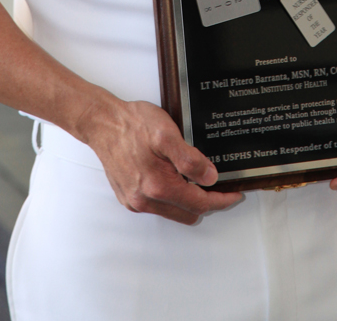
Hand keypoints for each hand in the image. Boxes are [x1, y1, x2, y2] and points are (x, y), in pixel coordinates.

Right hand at [78, 97, 242, 224]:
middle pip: (188, 213)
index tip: (233, 194)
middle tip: (218, 185)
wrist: (103, 123)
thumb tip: (210, 178)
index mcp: (158, 186)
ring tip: (196, 180)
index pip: (199, 204)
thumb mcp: (167, 134)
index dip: (221, 200)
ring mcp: (135, 201)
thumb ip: (190, 159)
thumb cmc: (132, 125)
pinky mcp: (129, 197)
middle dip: (207, 202)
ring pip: (173, 211)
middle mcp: (145, 200)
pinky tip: (174, 179)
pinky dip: (172, 198)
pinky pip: (158, 206)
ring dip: (188, 201)